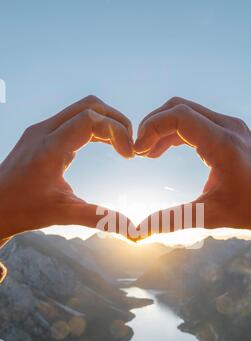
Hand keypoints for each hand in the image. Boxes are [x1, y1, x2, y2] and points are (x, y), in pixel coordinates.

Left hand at [0, 95, 133, 242]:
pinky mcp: (41, 134)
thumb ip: (98, 217)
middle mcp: (44, 131)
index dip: (116, 131)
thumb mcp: (62, 214)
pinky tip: (105, 144)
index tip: (129, 156)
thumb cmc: (23, 210)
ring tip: (122, 145)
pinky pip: (73, 119)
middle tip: (131, 146)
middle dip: (116, 121)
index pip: (90, 119)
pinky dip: (94, 126)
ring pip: (81, 108)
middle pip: (89, 106)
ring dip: (106, 121)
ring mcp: (41, 130)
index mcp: (49, 148)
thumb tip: (130, 228)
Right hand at [135, 97, 250, 235]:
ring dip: (163, 128)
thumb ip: (172, 220)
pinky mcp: (230, 130)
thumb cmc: (249, 210)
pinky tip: (164, 150)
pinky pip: (197, 120)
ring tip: (148, 153)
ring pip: (187, 111)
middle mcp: (228, 128)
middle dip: (153, 125)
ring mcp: (231, 126)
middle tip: (139, 151)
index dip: (151, 128)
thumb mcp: (209, 216)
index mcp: (223, 145)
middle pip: (179, 107)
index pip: (179, 116)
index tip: (138, 151)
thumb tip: (140, 230)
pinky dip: (177, 131)